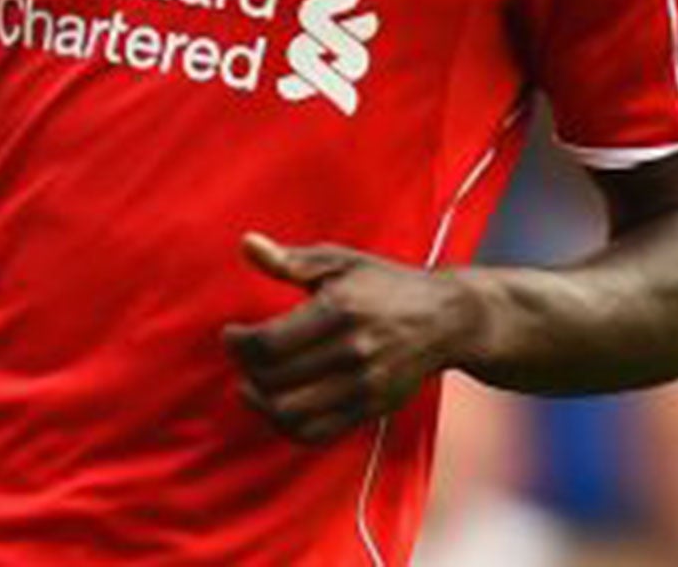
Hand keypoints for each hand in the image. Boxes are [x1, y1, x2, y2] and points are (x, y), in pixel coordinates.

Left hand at [222, 233, 477, 444]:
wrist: (446, 319)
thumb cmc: (385, 283)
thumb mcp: (340, 260)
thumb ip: (290, 260)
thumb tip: (246, 244)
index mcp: (339, 310)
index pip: (269, 343)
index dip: (238, 343)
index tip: (231, 333)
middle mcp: (352, 352)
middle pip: (274, 379)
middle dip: (245, 368)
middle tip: (242, 355)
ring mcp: (363, 386)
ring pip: (290, 413)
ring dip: (259, 402)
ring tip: (251, 382)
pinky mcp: (370, 410)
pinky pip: (316, 433)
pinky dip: (286, 425)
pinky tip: (277, 404)